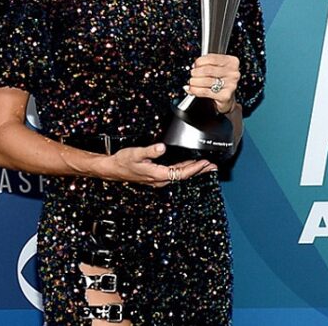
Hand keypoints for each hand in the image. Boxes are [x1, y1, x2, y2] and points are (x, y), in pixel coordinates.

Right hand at [101, 143, 215, 187]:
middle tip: (214, 166)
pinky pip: (175, 173)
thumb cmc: (123, 162)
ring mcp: (159, 179)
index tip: (206, 163)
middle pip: (185, 175)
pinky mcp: (157, 175)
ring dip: (194, 170)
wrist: (112, 168)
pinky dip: (185, 169)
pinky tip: (190, 165)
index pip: (182, 173)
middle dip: (200, 170)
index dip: (195, 168)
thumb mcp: (136, 154)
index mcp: (158, 175)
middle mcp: (160, 179)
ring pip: (181, 175)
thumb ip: (150, 150)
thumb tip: (162, 147)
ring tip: (207, 166)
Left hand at [188, 53, 240, 113]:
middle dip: (196, 72)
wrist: (226, 97)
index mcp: (232, 62)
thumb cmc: (220, 80)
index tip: (195, 65)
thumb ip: (207, 63)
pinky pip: (205, 91)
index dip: (200, 61)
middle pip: (208, 70)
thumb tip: (195, 65)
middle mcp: (233, 73)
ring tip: (192, 82)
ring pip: (206, 81)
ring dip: (194, 81)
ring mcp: (230, 85)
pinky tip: (192, 89)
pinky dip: (196, 90)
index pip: (212, 58)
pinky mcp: (225, 96)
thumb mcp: (216, 67)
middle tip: (192, 74)